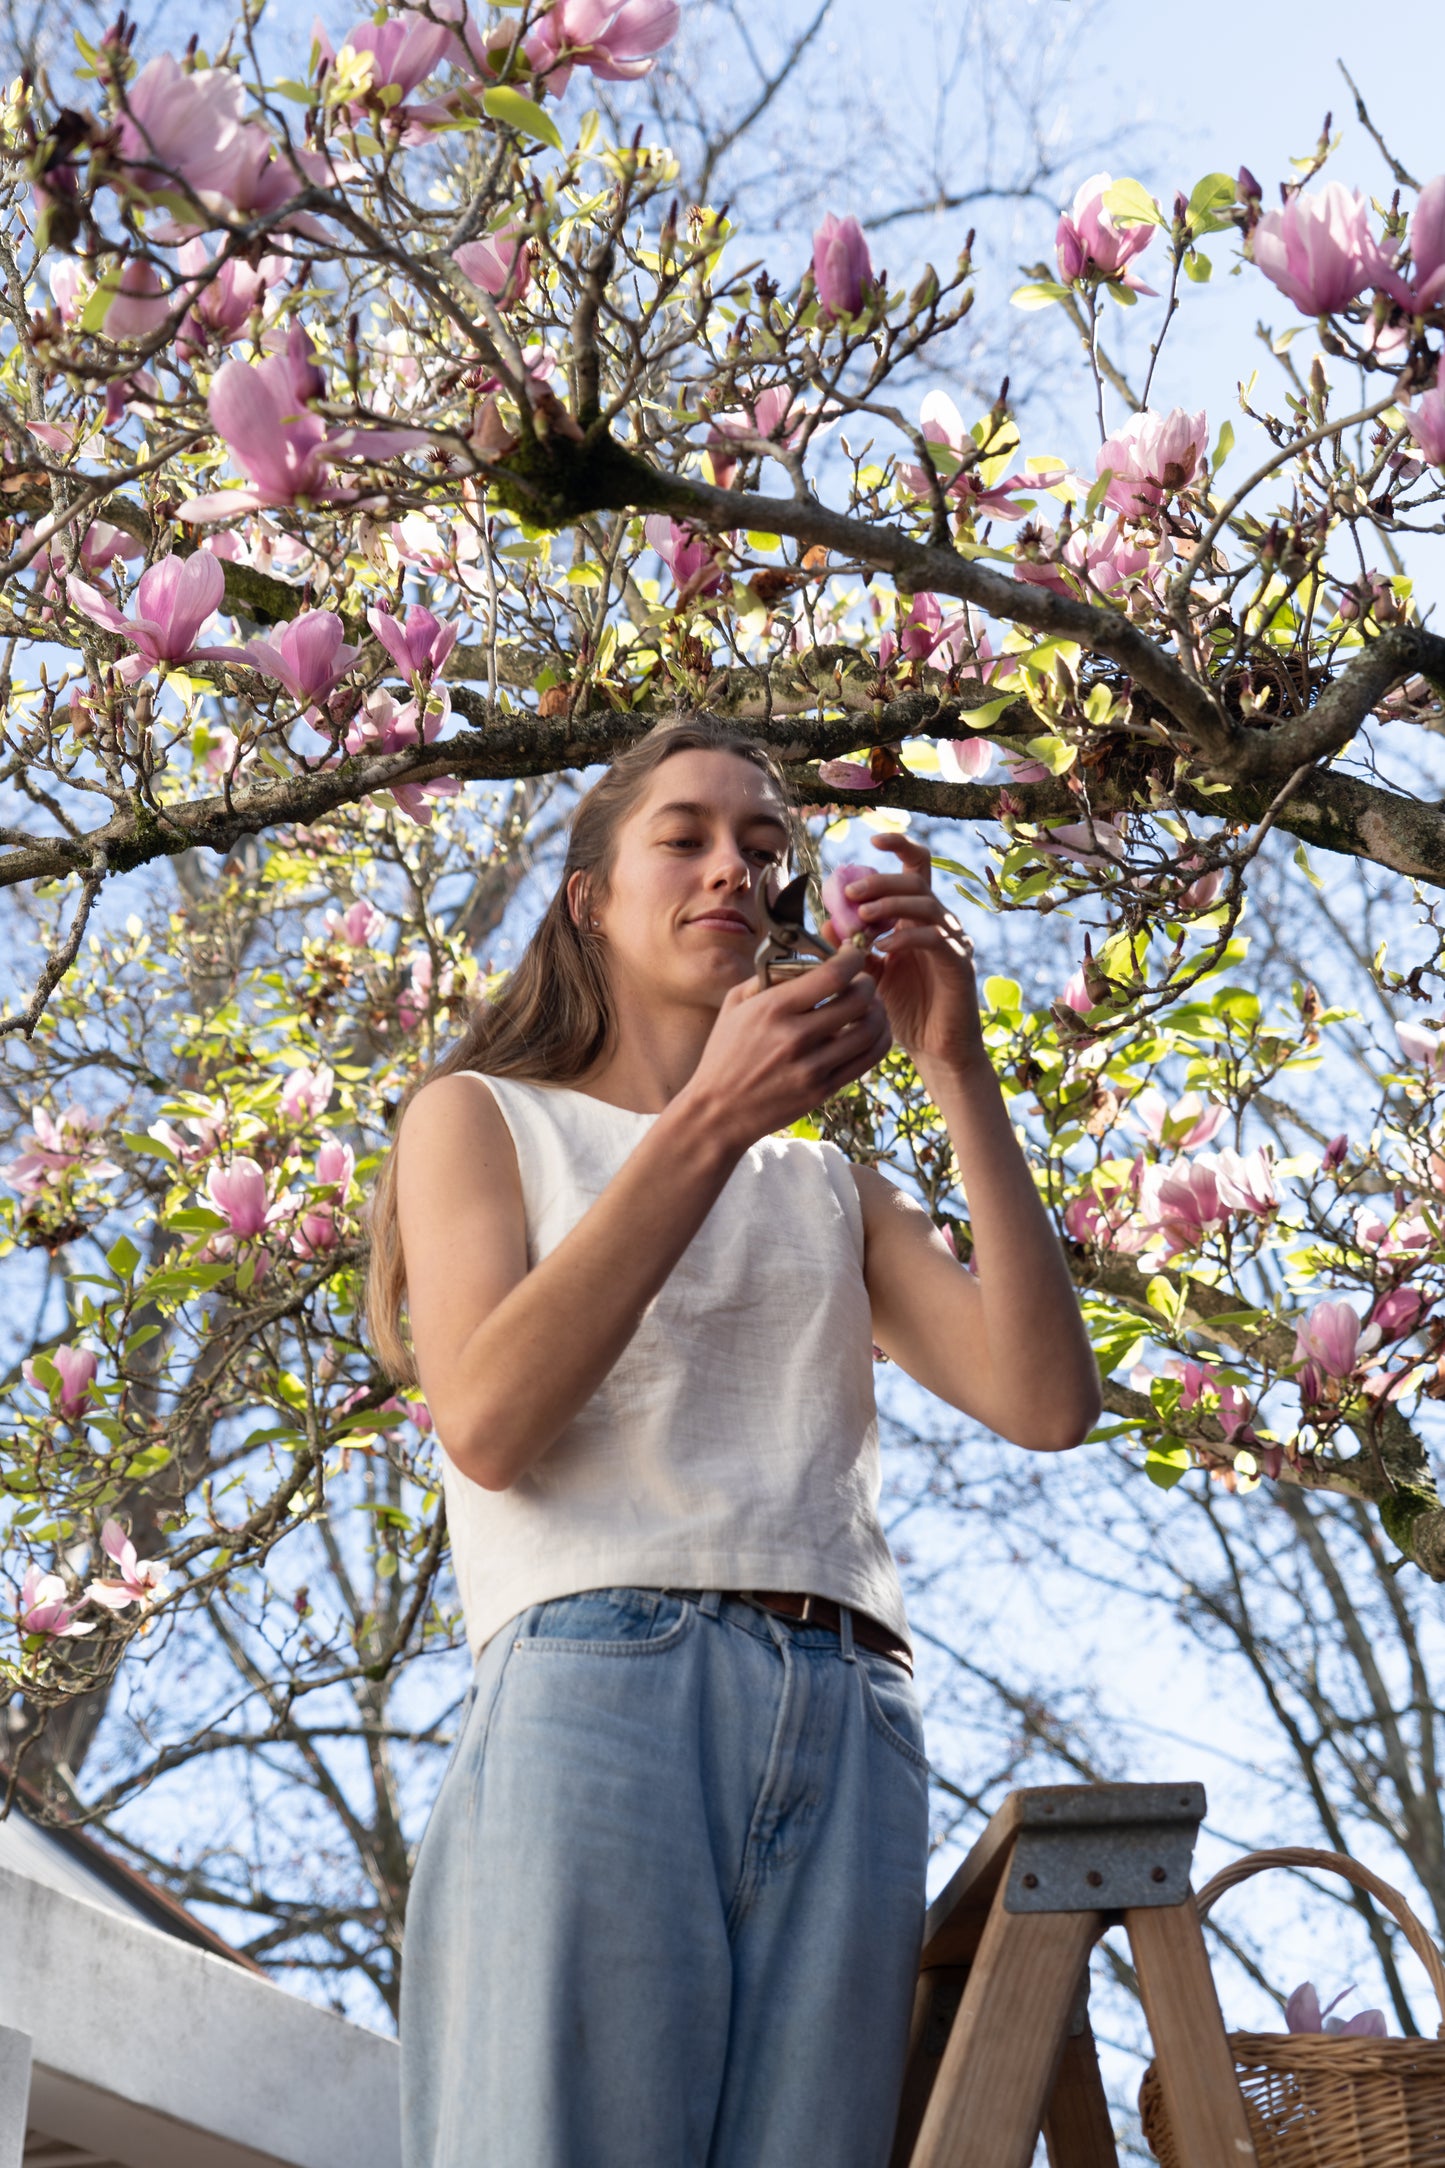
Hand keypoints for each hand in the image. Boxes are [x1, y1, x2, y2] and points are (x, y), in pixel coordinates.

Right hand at [683, 943, 892, 1151]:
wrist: (719, 1112)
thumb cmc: (724, 1054)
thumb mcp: (733, 1005)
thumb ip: (766, 977)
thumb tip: (802, 957)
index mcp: (773, 1009)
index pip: (832, 975)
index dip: (852, 959)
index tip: (852, 954)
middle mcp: (796, 1036)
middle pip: (859, 1000)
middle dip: (868, 983)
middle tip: (862, 981)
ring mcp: (812, 1066)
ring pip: (870, 1030)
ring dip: (879, 1011)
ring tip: (871, 1005)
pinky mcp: (823, 1090)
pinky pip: (867, 1059)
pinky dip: (879, 1039)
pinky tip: (872, 1030)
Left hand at [827, 832, 984, 1068]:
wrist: (935, 1049)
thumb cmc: (904, 1010)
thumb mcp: (870, 975)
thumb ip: (853, 948)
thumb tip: (827, 922)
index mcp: (919, 917)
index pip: (915, 867)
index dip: (900, 846)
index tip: (872, 840)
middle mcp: (939, 921)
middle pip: (915, 880)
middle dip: (880, 882)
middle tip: (849, 894)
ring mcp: (953, 940)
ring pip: (925, 903)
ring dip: (890, 905)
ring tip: (862, 918)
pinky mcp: (959, 962)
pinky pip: (934, 937)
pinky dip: (906, 937)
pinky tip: (883, 947)